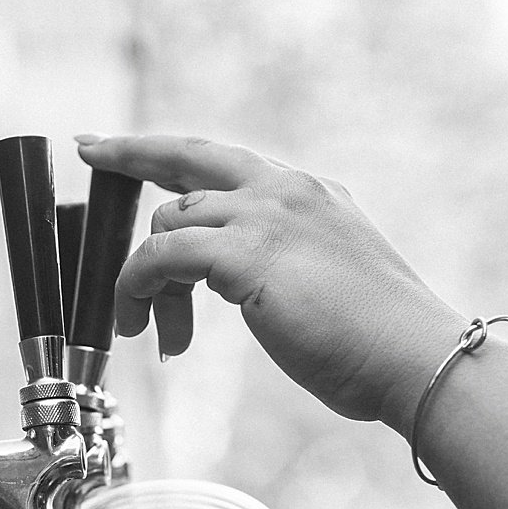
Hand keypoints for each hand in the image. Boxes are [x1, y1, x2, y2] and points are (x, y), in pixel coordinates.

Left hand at [74, 134, 463, 429]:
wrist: (418, 360)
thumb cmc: (383, 346)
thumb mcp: (331, 284)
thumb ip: (287, 266)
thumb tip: (246, 285)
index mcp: (312, 196)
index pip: (228, 164)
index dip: (172, 155)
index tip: (129, 148)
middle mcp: (288, 191)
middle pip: (187, 159)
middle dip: (131, 152)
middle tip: (90, 152)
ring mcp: (267, 216)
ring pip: (167, 224)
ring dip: (147, 284)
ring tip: (163, 339)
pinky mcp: (245, 254)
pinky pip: (160, 258)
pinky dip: (142, 291)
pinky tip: (158, 334)